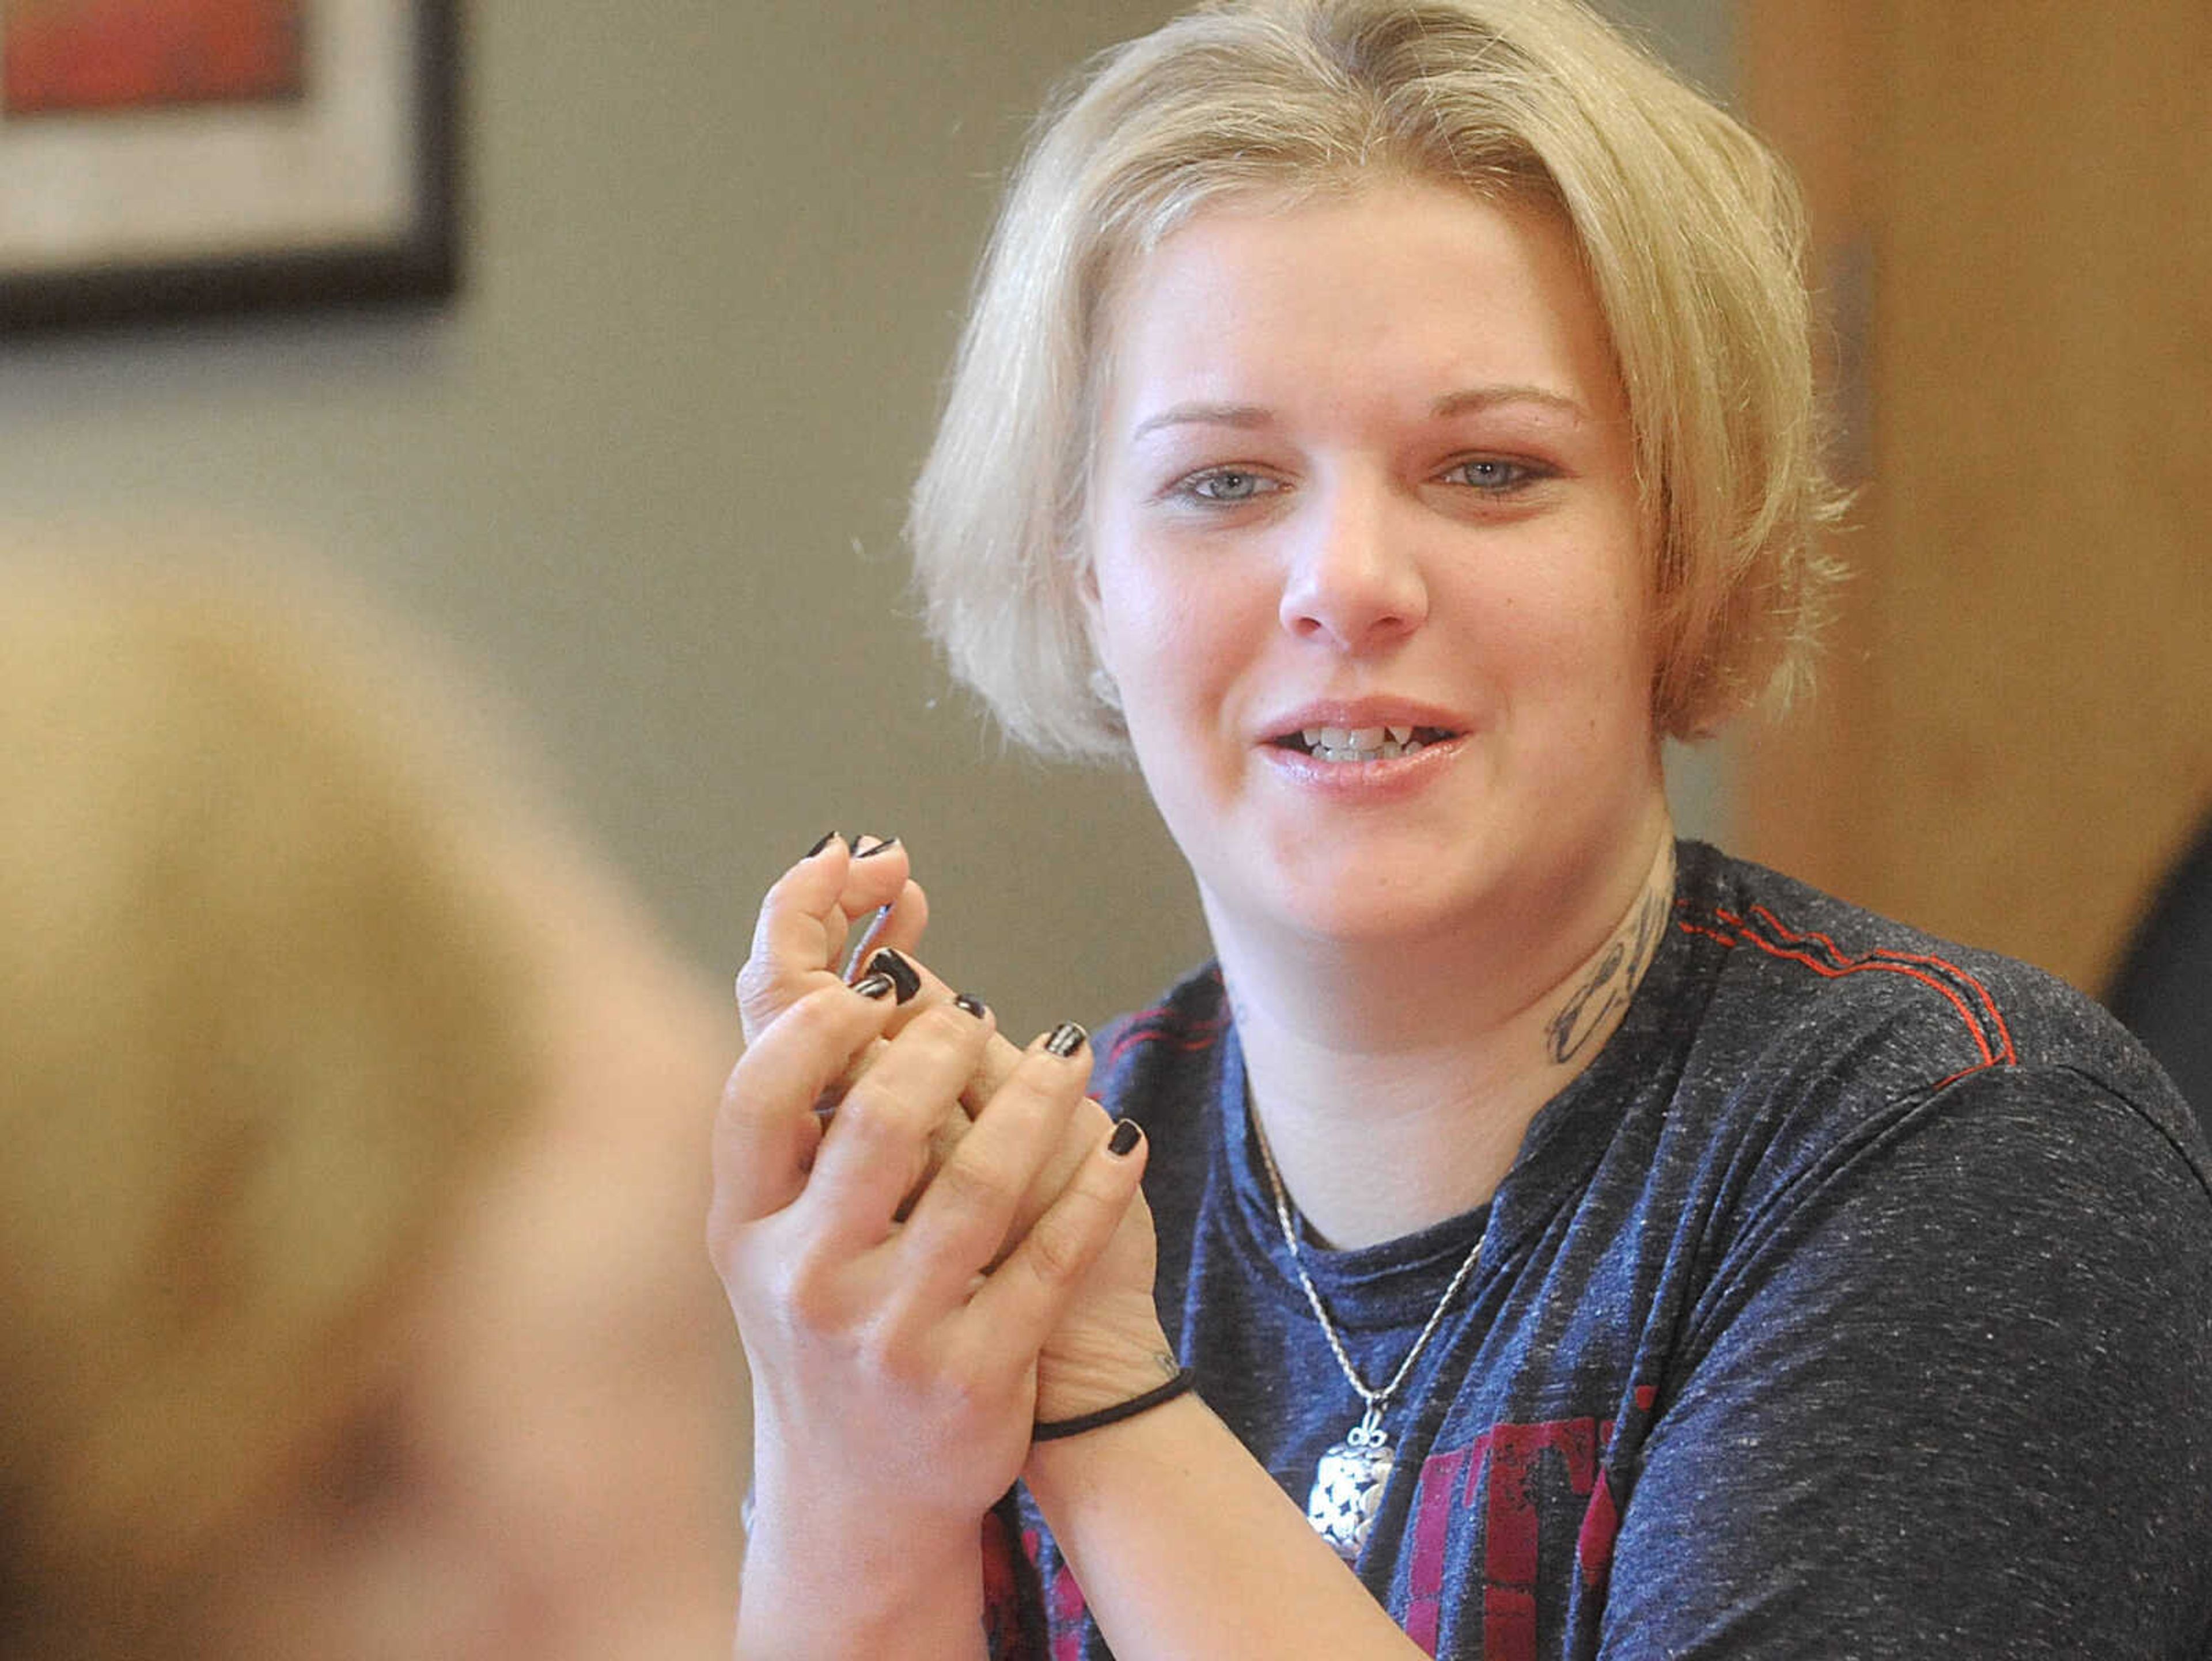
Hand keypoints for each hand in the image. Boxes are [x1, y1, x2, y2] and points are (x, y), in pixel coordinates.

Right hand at [711, 976, 1146, 1646]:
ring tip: (1071, 1049)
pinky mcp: (974, 1379)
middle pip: (877, 1123)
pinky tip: (1122, 1138)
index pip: (757, 1102)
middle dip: (940, 1046)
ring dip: (1037, 1097)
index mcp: (750, 1237)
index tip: (876, 988)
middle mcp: (810, 1286)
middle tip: (980, 1013)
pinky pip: (1052, 1255)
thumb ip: (800, 1140)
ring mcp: (893, 1336)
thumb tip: (856, 988)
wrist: (861, 1497)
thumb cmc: (826, 1330)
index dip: (815, 1028)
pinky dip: (1096, 1186)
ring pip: (981, 1181)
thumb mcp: (777, 1250)